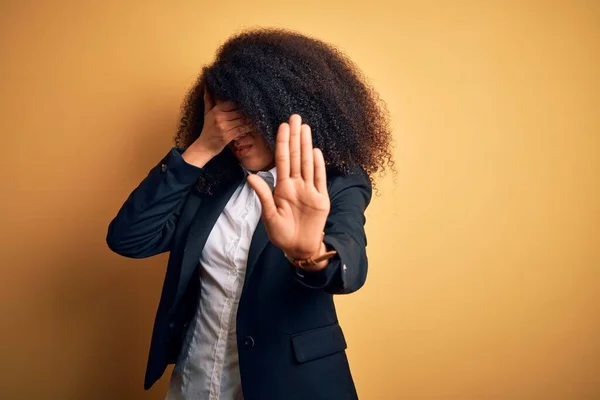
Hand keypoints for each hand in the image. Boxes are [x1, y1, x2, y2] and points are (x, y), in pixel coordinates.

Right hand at [182, 88, 252, 166]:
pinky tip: (253, 126)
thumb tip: (206, 85)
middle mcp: (220, 117)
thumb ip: (208, 99)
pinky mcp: (228, 136)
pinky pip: (241, 129)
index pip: (232, 103)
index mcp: (216, 110)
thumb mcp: (206, 113)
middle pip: (238, 111)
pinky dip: (248, 128)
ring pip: (241, 120)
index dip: (241, 102)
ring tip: (257, 117)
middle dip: (248, 111)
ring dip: (250, 119)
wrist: (204, 146)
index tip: (249, 101)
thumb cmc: (207, 129)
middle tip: (257, 109)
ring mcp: (224, 127)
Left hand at [247, 114, 329, 258]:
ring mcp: (309, 190)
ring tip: (306, 128)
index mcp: (282, 187)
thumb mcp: (268, 216)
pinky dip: (318, 166)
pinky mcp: (321, 199)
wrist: (299, 248)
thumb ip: (263, 196)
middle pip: (295, 156)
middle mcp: (296, 185)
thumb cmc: (281, 233)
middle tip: (295, 117)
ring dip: (306, 145)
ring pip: (307, 163)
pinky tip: (316, 151)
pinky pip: (319, 179)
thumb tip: (250, 177)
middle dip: (295, 136)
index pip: (281, 160)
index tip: (282, 126)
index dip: (282, 142)